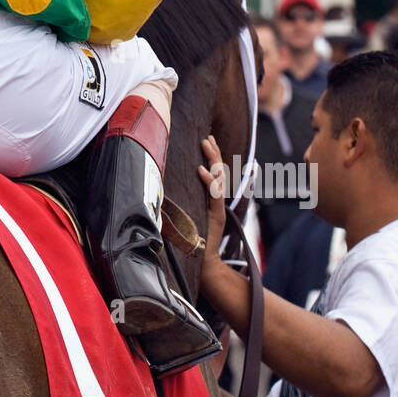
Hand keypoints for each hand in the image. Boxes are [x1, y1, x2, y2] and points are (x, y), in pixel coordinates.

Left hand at [198, 134, 227, 267]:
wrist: (205, 259)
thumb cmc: (195, 238)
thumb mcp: (193, 213)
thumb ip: (191, 200)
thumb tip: (177, 185)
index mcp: (213, 198)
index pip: (216, 172)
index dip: (214, 155)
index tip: (209, 139)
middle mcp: (218, 200)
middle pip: (220, 171)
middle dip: (215, 152)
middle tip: (208, 137)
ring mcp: (218, 207)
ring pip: (220, 179)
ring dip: (213, 160)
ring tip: (206, 144)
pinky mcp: (216, 215)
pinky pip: (214, 195)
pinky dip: (209, 182)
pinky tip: (201, 170)